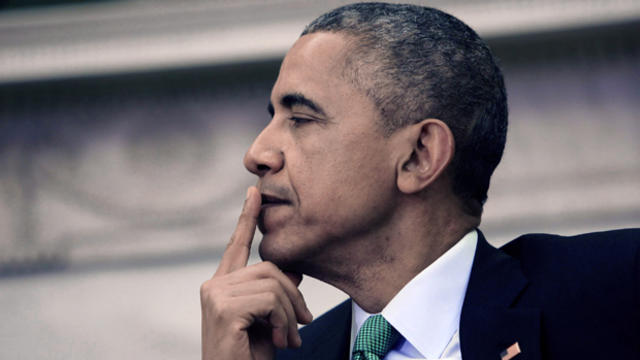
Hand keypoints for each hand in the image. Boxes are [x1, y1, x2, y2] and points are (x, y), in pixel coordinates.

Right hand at [200, 186, 312, 359]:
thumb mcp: (270, 319)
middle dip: (293, 296)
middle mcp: (213, 285)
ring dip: (289, 314)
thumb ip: (276, 292)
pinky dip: (283, 321)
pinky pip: (269, 300)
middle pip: (269, 268)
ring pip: (273, 283)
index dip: (247, 217)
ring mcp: (215, 295)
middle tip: (303, 324)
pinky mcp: (222, 308)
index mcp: (222, 285)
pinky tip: (278, 340)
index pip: (237, 245)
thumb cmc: (250, 355)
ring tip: (289, 338)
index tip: (254, 192)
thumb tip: (295, 269)